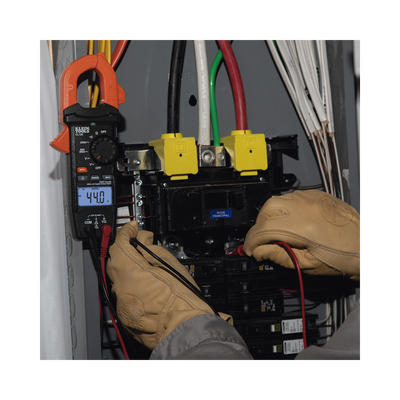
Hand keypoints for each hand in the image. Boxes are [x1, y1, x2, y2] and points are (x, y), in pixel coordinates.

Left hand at [106, 221, 232, 349]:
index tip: (132, 228)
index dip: (126, 231)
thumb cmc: (180, 298)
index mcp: (130, 270)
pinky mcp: (126, 317)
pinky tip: (145, 286)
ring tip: (146, 265)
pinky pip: (124, 295)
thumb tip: (142, 239)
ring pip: (119, 278)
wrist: (184, 327)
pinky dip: (131, 286)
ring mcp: (122, 303)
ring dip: (128, 268)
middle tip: (139, 244)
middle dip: (125, 249)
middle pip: (115, 260)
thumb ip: (150, 248)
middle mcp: (120, 288)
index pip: (120, 242)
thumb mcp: (169, 263)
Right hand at [243, 190, 362, 279]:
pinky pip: (291, 196)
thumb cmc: (342, 257)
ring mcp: (310, 198)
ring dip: (270, 214)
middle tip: (263, 240)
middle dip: (259, 225)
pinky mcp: (315, 195)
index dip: (252, 241)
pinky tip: (289, 219)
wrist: (364, 245)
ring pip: (277, 199)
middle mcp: (305, 208)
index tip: (251, 249)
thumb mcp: (307, 265)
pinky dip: (284, 207)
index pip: (264, 229)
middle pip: (266, 209)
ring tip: (276, 230)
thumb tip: (260, 251)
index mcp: (302, 228)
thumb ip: (279, 256)